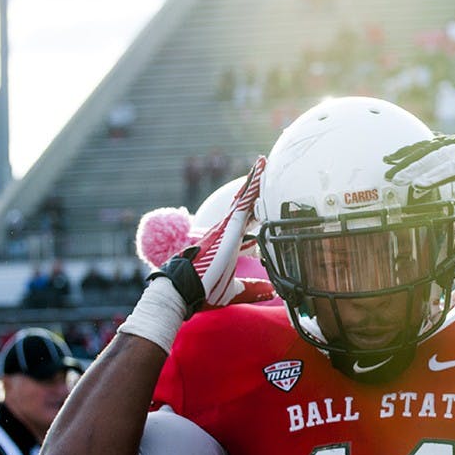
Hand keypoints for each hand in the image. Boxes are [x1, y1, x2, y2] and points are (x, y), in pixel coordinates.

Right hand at [154, 156, 273, 316]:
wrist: (183, 291)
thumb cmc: (202, 291)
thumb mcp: (234, 291)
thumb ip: (253, 289)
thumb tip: (272, 291)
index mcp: (229, 243)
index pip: (246, 221)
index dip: (255, 207)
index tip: (263, 195)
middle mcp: (226, 231)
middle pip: (244, 204)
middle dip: (254, 187)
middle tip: (264, 168)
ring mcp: (226, 227)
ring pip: (243, 199)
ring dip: (254, 181)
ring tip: (262, 162)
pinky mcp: (227, 228)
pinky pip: (242, 203)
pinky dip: (251, 188)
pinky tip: (259, 174)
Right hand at [384, 120, 454, 225]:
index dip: (437, 174)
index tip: (418, 185)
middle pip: (442, 153)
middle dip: (416, 166)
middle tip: (394, 179)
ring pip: (434, 146)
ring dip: (411, 155)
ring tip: (389, 165)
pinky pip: (434, 145)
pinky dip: (415, 150)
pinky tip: (397, 156)